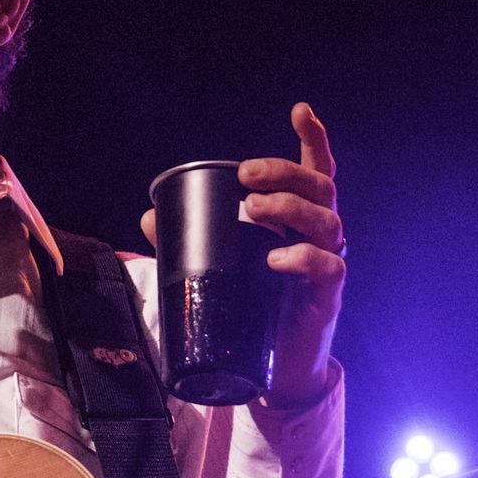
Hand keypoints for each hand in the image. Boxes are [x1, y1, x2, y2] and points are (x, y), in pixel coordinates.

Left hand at [142, 101, 343, 408]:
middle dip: (285, 172)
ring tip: (256, 207)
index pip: (316, 171)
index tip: (300, 109)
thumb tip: (150, 217)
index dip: (313, 138)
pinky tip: (277, 259)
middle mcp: (320, 234)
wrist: (278, 368)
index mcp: (298, 219)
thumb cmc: (255, 306)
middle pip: (319, 188)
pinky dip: (303, 259)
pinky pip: (328, 268)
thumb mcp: (221, 266)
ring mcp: (327, 263)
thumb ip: (190, 239)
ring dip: (290, 207)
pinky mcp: (327, 297)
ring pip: (326, 221)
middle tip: (248, 174)